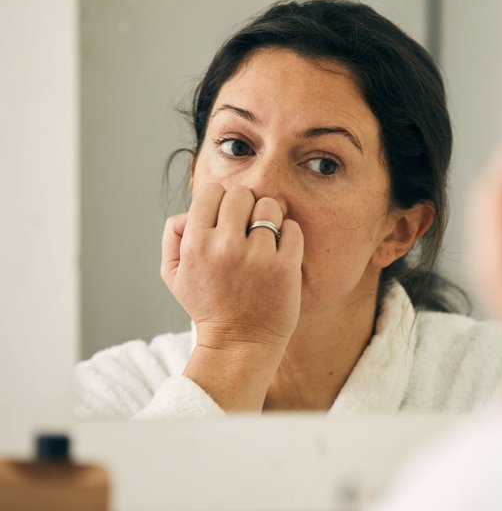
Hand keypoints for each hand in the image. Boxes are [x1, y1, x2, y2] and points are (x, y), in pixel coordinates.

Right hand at [160, 183, 303, 410]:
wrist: (239, 344)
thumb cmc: (208, 306)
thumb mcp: (174, 275)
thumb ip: (174, 236)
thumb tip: (189, 211)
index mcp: (196, 244)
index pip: (213, 192)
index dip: (221, 201)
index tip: (226, 219)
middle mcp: (225, 246)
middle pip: (242, 195)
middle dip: (245, 207)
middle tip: (246, 230)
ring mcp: (257, 256)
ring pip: (269, 206)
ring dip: (269, 218)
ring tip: (265, 240)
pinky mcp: (285, 266)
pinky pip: (292, 227)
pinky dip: (289, 234)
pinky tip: (280, 251)